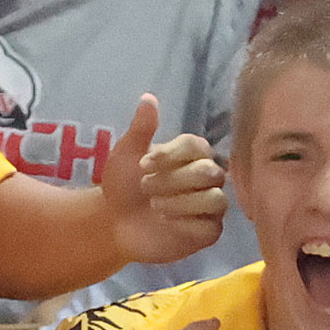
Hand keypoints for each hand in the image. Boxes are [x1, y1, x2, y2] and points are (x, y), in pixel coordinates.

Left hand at [101, 96, 226, 266]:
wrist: (114, 222)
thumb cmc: (123, 185)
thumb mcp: (126, 155)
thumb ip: (141, 129)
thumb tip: (148, 97)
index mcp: (191, 154)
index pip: (196, 145)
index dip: (170, 155)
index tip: (143, 165)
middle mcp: (207, 176)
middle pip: (208, 172)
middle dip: (172, 180)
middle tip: (146, 187)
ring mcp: (212, 205)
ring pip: (215, 199)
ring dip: (180, 202)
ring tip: (154, 206)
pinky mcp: (210, 231)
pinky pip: (210, 226)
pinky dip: (185, 224)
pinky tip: (166, 223)